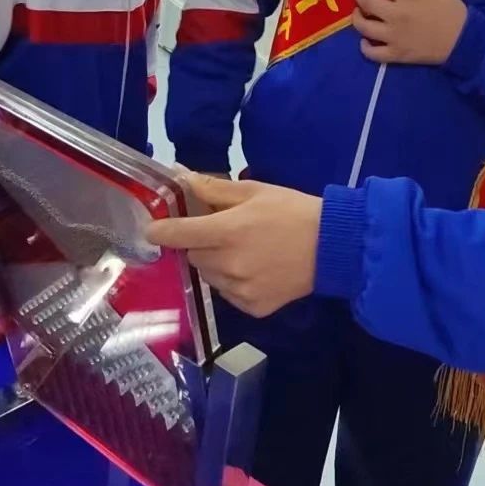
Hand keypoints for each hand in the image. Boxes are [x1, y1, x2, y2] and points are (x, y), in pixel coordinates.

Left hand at [146, 175, 320, 316]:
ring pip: (209, 276)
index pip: (179, 235)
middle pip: (194, 255)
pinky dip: (233, 283)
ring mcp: (241, 290)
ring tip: (242, 251)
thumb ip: (214, 188)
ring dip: (215, 264)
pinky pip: (229, 294)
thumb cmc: (292, 211)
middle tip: (221, 232)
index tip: (151, 230)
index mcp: (227, 232)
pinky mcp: (254, 308)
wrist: (333, 246)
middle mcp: (229, 265)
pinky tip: (255, 269)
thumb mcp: (254, 191)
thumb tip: (181, 177)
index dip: (161, 231)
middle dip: (200, 243)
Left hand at [351, 0, 466, 64]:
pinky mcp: (397, 54)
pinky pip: (372, 53)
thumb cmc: (451, 10)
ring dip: (357, 18)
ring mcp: (394, 36)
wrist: (464, 39)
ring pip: (364, 27)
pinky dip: (364, 47)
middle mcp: (396, 14)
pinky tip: (365, 40)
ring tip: (359, 14)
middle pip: (366, 2)